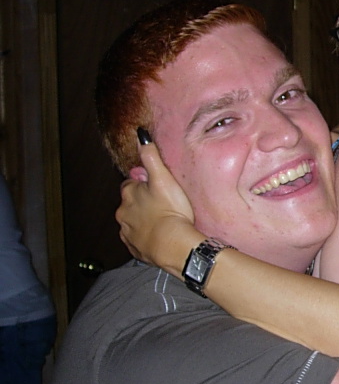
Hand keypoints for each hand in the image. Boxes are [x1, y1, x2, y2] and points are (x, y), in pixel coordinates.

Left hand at [116, 139, 201, 271]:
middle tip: (160, 203)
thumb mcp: (162, 178)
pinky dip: (145, 237)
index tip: (154, 185)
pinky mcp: (135, 248)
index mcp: (129, 195)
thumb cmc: (170, 209)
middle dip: (141, 202)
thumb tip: (140, 134)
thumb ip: (151, 156)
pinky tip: (159, 236)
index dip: (142, 183)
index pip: (130, 184)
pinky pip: (138, 240)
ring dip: (143, 220)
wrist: (171, 244)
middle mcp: (123, 213)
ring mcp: (128, 232)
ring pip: (133, 222)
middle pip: (130, 203)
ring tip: (162, 221)